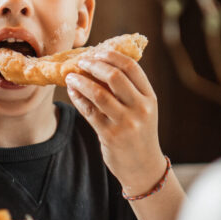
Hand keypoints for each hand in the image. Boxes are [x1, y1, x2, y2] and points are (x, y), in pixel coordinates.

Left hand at [65, 48, 166, 196]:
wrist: (143, 167)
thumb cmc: (139, 133)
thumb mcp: (143, 109)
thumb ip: (130, 89)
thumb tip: (102, 63)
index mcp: (150, 97)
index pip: (131, 67)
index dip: (111, 56)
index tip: (97, 52)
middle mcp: (140, 108)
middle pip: (115, 76)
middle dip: (94, 65)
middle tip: (81, 62)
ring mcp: (126, 123)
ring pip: (98, 93)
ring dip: (80, 81)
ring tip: (70, 76)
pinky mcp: (110, 135)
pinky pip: (89, 111)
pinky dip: (78, 98)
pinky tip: (72, 92)